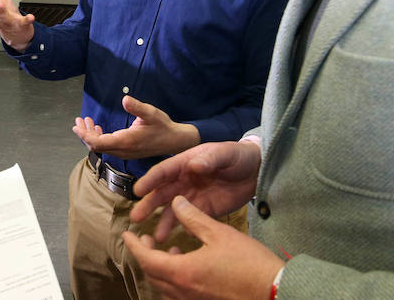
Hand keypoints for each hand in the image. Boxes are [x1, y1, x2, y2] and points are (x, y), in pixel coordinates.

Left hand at [73, 95, 199, 158]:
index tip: (77, 125)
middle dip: (85, 134)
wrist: (175, 141)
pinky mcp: (127, 152)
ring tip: (86, 121)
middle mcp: (123, 150)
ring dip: (91, 135)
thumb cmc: (163, 126)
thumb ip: (137, 107)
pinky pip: (108, 147)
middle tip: (79, 120)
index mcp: (126, 141)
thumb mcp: (152, 113)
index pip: (98, 143)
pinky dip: (99, 138)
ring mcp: (125, 153)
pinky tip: (99, 128)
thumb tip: (125, 99)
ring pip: (101, 148)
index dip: (85, 136)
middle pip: (96, 146)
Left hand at [123, 197, 282, 299]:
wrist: (275, 291)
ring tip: (169, 246)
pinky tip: (188, 263)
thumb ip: (192, 216)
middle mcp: (182, 291)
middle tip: (145, 237)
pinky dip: (175, 277)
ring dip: (160, 266)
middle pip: (152, 274)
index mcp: (182, 272)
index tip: (127, 233)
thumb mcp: (218, 233)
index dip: (134, 244)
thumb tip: (176, 201)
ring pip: (165, 285)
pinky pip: (179, 293)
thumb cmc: (248, 262)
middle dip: (145, 254)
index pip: (146, 258)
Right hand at [131, 141, 260, 241]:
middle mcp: (183, 181)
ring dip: (164, 223)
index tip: (137, 190)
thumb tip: (194, 166)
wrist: (257, 171)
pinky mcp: (205, 211)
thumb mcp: (225, 153)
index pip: (163, 172)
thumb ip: (210, 159)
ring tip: (156, 238)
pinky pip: (191, 222)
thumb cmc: (237, 156)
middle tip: (136, 219)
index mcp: (184, 163)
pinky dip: (183, 230)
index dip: (150, 180)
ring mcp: (193, 198)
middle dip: (148, 205)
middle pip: (162, 194)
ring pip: (173, 211)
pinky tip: (178, 241)